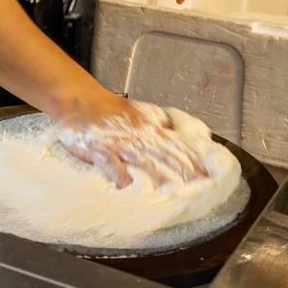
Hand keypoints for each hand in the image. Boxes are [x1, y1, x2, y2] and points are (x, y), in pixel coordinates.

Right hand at [56, 93, 208, 188]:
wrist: (79, 99)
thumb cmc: (108, 108)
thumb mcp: (140, 112)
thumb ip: (159, 123)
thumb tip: (178, 135)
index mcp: (150, 128)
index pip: (177, 145)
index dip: (193, 160)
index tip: (208, 175)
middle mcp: (138, 135)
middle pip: (165, 154)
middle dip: (182, 170)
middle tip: (198, 185)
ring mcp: (118, 143)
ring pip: (142, 159)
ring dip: (157, 174)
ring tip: (170, 189)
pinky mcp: (98, 149)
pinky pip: (108, 161)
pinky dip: (116, 172)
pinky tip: (124, 184)